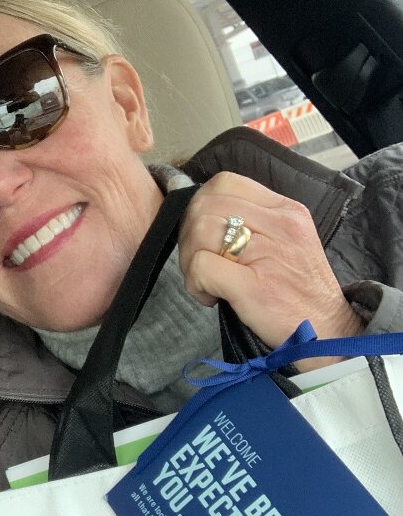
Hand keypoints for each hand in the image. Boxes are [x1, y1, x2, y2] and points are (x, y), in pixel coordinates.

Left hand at [178, 171, 364, 370]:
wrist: (327, 332)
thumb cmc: (299, 292)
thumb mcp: (287, 243)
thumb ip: (254, 224)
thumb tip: (203, 219)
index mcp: (286, 210)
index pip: (224, 183)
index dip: (201, 207)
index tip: (204, 237)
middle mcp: (279, 224)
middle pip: (205, 205)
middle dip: (188, 235)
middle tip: (199, 263)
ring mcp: (267, 253)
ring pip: (200, 229)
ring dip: (189, 260)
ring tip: (206, 283)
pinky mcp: (253, 285)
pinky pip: (201, 266)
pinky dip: (194, 283)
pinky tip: (210, 297)